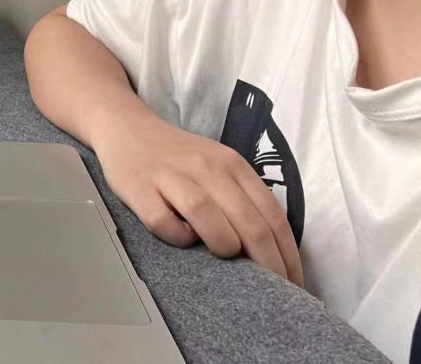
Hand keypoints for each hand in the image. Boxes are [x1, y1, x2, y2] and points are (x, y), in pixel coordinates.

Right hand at [94, 111, 303, 286]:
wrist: (127, 129)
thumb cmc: (178, 158)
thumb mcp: (218, 167)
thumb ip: (242, 199)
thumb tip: (271, 251)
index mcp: (232, 164)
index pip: (272, 216)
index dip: (287, 255)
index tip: (292, 283)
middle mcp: (206, 167)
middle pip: (247, 222)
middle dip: (265, 264)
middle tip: (269, 291)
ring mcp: (171, 176)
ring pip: (207, 216)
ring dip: (222, 245)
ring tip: (222, 255)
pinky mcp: (140, 188)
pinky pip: (162, 222)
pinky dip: (176, 237)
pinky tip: (179, 237)